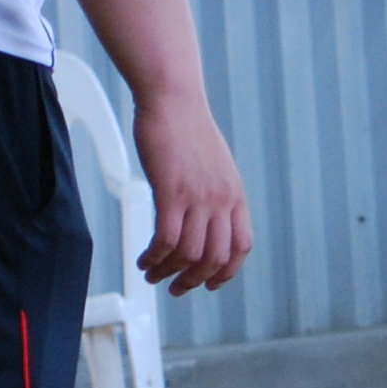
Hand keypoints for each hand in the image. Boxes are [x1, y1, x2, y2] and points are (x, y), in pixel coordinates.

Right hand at [131, 88, 252, 294]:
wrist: (173, 99)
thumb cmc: (187, 129)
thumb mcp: (214, 166)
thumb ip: (214, 195)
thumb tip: (202, 221)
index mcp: (236, 196)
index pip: (242, 247)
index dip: (227, 273)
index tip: (210, 284)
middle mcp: (222, 200)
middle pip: (215, 258)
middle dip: (195, 281)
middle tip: (176, 288)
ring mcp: (198, 197)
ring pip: (188, 253)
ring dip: (168, 272)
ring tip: (152, 274)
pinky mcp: (171, 191)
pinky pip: (165, 239)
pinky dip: (155, 256)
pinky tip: (144, 259)